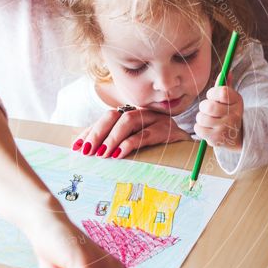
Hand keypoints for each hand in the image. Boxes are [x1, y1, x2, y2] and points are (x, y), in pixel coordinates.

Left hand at [73, 107, 190, 158]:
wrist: (191, 149)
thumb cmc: (159, 148)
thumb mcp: (135, 145)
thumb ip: (115, 144)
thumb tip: (87, 151)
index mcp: (132, 114)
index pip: (106, 119)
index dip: (90, 131)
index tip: (76, 146)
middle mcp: (142, 113)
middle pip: (114, 116)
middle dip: (97, 133)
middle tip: (87, 151)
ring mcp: (155, 119)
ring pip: (128, 122)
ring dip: (112, 138)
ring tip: (102, 154)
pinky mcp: (167, 130)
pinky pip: (146, 134)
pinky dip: (130, 143)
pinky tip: (120, 154)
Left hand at [194, 78, 242, 148]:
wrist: (235, 136)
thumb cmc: (228, 112)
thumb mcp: (230, 99)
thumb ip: (225, 85)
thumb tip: (227, 71)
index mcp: (237, 101)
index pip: (221, 92)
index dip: (212, 93)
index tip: (213, 97)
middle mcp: (234, 115)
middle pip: (208, 106)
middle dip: (203, 107)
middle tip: (208, 110)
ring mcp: (225, 128)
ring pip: (201, 118)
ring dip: (201, 118)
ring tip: (209, 120)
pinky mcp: (217, 139)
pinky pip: (198, 129)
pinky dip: (200, 128)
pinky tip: (208, 128)